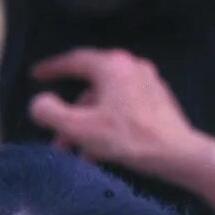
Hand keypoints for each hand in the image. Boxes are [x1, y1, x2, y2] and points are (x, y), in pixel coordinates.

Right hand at [26, 48, 196, 178]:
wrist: (179, 154)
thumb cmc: (129, 138)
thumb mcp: (79, 128)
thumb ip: (50, 113)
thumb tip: (38, 103)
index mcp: (111, 66)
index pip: (73, 60)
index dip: (51, 68)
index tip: (35, 75)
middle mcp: (130, 66)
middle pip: (90, 86)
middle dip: (70, 113)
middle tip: (55, 131)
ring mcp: (147, 82)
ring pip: (106, 101)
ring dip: (88, 124)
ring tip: (77, 150)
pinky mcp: (158, 100)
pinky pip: (123, 108)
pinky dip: (107, 124)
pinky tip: (100, 150)